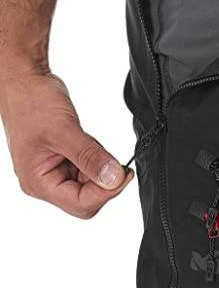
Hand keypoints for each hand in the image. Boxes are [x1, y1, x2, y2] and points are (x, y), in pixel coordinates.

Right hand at [0, 71, 133, 218]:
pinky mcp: (64, 159)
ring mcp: (54, 170)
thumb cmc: (32, 103)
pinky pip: (87, 167)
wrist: (26, 83)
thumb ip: (90, 156)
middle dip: (105, 182)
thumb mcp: (64, 130)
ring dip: (101, 168)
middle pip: (86, 199)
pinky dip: (96, 158)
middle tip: (118, 162)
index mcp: (39, 182)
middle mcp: (45, 181)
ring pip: (89, 184)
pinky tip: (93, 144)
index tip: (124, 174)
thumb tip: (113, 178)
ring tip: (95, 145)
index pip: (81, 204)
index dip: (106, 192)